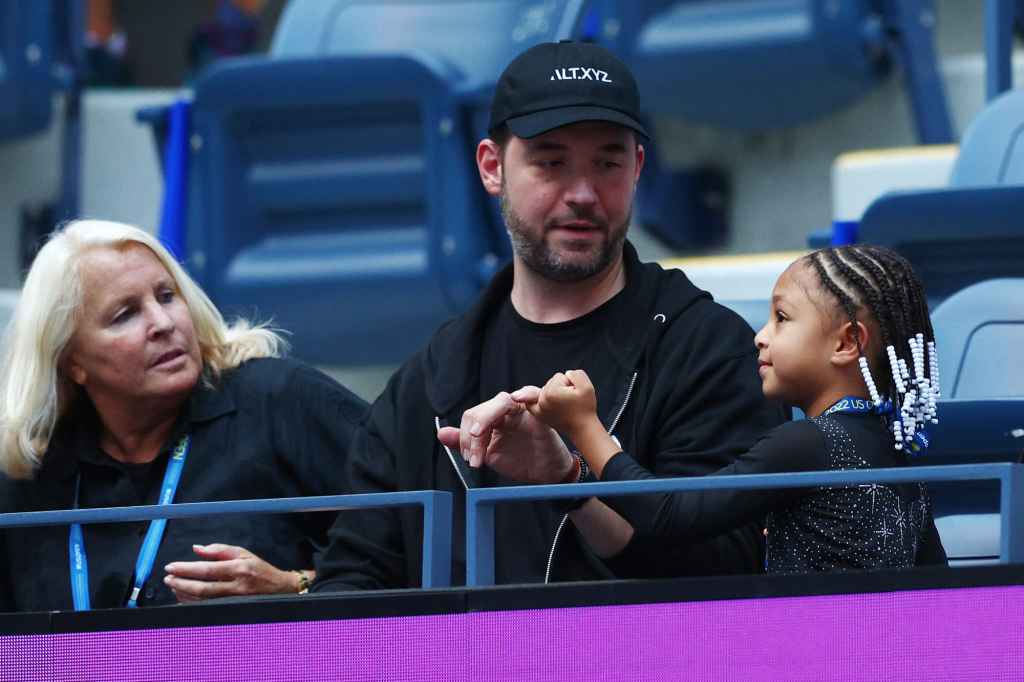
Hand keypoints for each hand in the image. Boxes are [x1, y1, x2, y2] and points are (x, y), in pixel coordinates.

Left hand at [163, 543, 308, 602]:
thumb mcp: (243, 553)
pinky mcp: (231, 609)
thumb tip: (196, 549)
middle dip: (181, 583)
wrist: (279, 588)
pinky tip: (184, 597)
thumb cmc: (259, 569)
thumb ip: (219, 550)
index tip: (171, 567)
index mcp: (238, 568)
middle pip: (202, 588)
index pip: (207, 569)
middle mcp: (236, 586)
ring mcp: (234, 600)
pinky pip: (206, 608)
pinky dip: (192, 603)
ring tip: (173, 586)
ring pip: (202, 601)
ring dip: (184, 594)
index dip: (186, 569)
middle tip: (168, 579)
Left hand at [436, 391, 573, 483]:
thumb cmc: (520, 460)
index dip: (464, 438)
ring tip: (478, 436)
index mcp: (493, 418)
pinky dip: (527, 393)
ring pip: (501, 401)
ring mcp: (523, 409)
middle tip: (475, 459)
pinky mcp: (541, 412)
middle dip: (472, 436)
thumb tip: (441, 434)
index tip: (470, 459)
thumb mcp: (488, 454)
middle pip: (483, 409)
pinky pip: (535, 394)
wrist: (545, 474)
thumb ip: (466, 444)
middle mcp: (506, 410)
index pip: (472, 418)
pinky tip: (517, 398)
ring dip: (486, 418)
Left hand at [515, 369, 597, 436]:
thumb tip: (565, 374)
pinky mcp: (539, 415)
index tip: (575, 394)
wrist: (583, 428)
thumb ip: (575, 373)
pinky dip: (530, 400)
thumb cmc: (586, 408)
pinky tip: (522, 399)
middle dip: (561, 387)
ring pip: (544, 390)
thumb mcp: (587, 386)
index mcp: (552, 392)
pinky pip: (530, 402)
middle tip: (570, 400)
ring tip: (564, 405)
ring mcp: (539, 408)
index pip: (560, 376)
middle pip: (551, 382)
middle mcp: (542, 400)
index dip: (570, 382)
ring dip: (553, 393)